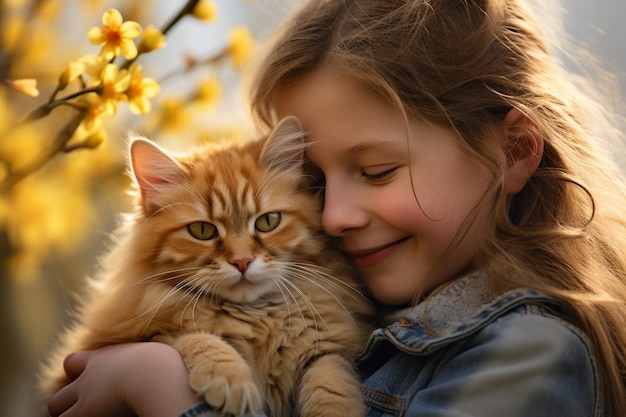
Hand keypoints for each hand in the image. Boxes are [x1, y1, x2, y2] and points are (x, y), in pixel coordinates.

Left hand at [47, 342, 201, 416]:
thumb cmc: (167, 365)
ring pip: (55, 405)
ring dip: (67, 413)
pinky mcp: (84, 411)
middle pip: (62, 382)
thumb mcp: (159, 356)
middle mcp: (90, 374)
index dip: (80, 373)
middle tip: (86, 407)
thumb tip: (176, 362)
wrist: (155, 376)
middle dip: (68, 397)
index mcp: (105, 357)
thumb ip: (153, 359)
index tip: (94, 384)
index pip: (75, 361)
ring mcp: (85, 393)